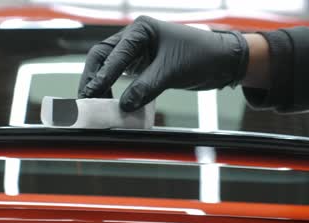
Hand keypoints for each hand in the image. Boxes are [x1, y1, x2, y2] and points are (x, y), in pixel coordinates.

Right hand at [78, 16, 248, 111]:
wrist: (222, 62)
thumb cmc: (201, 56)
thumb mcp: (171, 71)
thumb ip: (145, 87)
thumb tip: (123, 106)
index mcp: (141, 30)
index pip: (114, 53)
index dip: (102, 74)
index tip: (92, 92)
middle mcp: (136, 39)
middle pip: (103, 57)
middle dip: (94, 77)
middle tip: (86, 98)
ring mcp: (138, 52)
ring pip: (110, 67)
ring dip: (102, 84)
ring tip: (96, 102)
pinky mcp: (144, 66)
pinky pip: (123, 77)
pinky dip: (116, 89)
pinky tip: (113, 101)